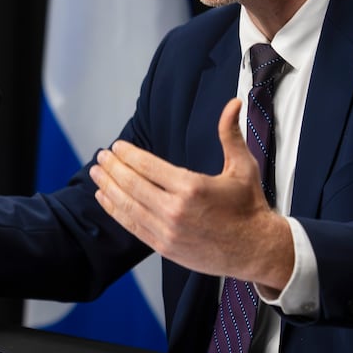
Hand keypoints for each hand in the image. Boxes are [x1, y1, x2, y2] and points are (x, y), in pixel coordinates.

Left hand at [89, 98, 293, 290]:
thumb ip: (230, 134)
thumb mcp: (243, 166)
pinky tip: (104, 198)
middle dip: (113, 168)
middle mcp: (175, 210)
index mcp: (192, 187)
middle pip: (132, 184)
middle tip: (100, 156)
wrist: (256, 249)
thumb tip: (233, 102)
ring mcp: (167, 231)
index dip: (128, 155)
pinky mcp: (164, 246)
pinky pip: (132, 225)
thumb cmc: (249, 206)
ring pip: (127, 205)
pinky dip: (115, 210)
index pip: (148, 167)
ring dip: (108, 187)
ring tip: (96, 173)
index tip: (116, 147)